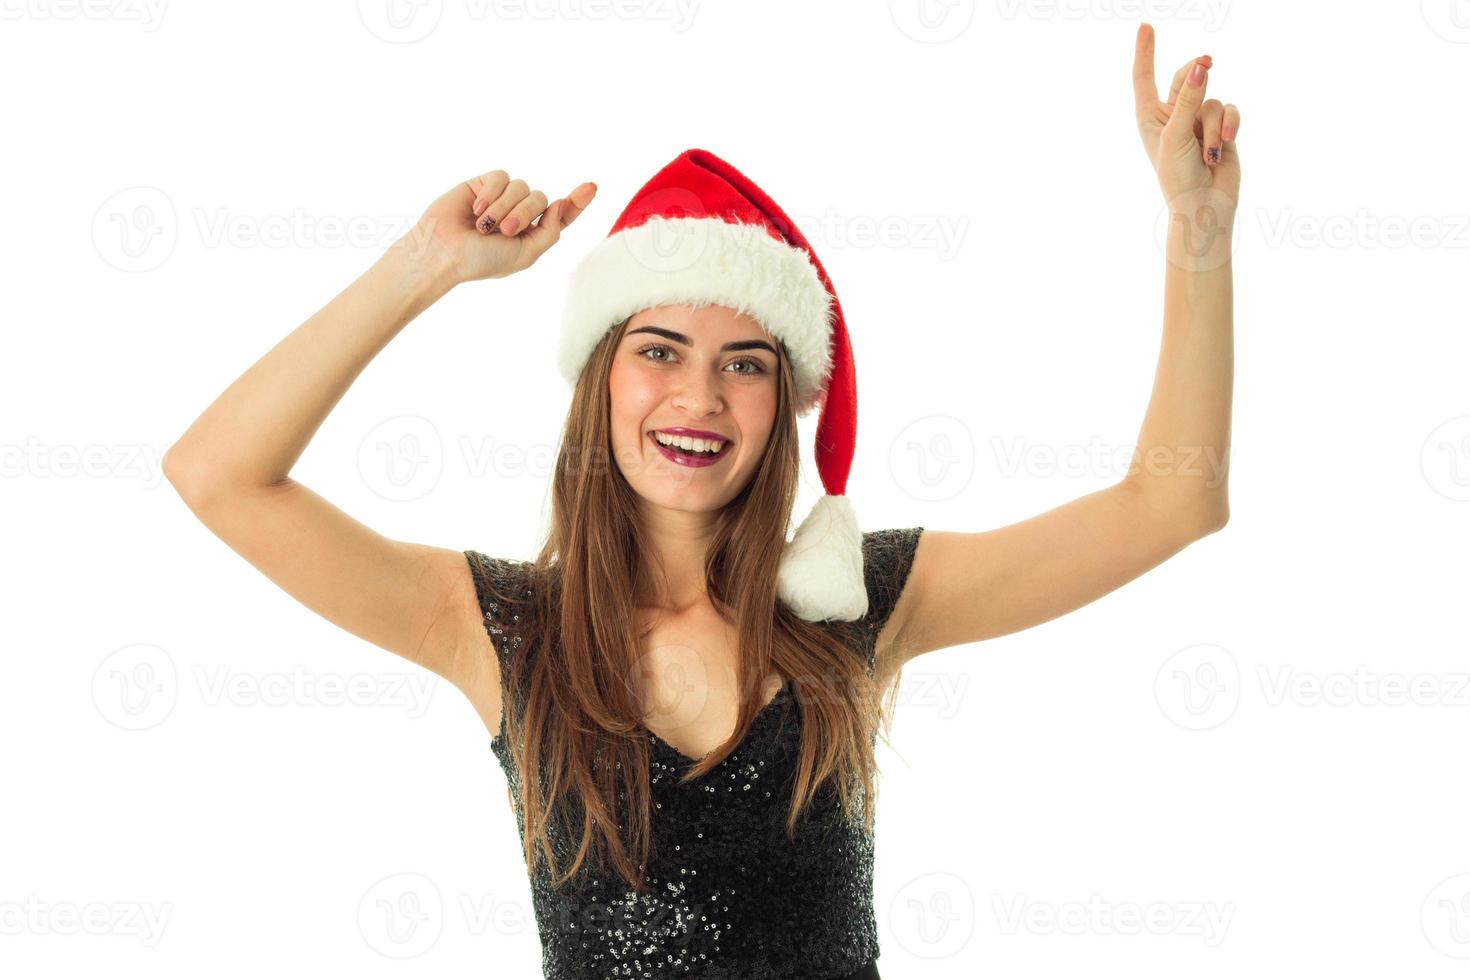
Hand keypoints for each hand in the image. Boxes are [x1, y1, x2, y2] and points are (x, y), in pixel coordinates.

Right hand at [408, 169, 596, 284]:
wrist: (442, 251)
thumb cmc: (481, 261)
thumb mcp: (525, 255)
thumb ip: (550, 232)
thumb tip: (560, 204)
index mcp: (532, 234)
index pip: (560, 214)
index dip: (577, 201)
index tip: (592, 186)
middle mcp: (519, 214)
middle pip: (540, 199)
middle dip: (524, 214)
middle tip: (504, 231)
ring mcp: (501, 198)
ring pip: (522, 187)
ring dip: (505, 207)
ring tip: (485, 225)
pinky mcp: (483, 185)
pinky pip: (501, 177)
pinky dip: (492, 193)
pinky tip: (477, 209)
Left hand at [1131, 23, 1241, 217]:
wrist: (1203, 205)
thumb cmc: (1177, 176)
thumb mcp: (1176, 135)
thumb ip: (1189, 99)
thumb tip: (1200, 66)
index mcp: (1150, 117)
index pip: (1145, 78)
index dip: (1145, 53)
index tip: (1146, 27)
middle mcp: (1173, 115)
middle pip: (1186, 77)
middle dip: (1197, 72)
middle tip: (1207, 61)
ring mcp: (1198, 121)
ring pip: (1212, 99)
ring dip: (1212, 126)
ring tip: (1208, 153)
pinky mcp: (1221, 128)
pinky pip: (1229, 110)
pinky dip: (1228, 126)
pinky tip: (1225, 145)